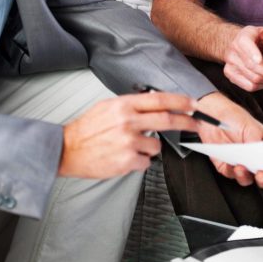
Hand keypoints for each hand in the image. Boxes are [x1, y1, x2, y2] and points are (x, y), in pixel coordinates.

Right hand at [59, 92, 200, 178]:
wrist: (66, 150)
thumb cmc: (86, 129)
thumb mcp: (107, 106)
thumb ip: (131, 104)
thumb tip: (153, 102)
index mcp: (123, 106)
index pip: (160, 99)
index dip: (180, 101)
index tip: (193, 104)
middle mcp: (128, 122)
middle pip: (168, 120)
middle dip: (186, 122)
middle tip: (196, 124)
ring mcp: (128, 142)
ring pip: (156, 146)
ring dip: (150, 148)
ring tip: (131, 146)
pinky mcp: (127, 161)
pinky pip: (146, 162)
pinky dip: (139, 161)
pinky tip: (125, 157)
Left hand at [195, 92, 262, 187]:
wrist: (213, 116)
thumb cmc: (234, 118)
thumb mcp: (250, 126)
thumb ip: (256, 140)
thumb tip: (261, 153)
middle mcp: (254, 159)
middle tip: (261, 174)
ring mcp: (241, 164)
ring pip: (247, 180)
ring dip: (245, 176)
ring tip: (241, 166)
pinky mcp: (226, 167)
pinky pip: (230, 175)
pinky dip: (231, 172)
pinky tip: (231, 164)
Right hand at [222, 26, 262, 91]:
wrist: (241, 44)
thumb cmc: (259, 39)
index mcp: (243, 36)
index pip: (244, 43)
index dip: (251, 52)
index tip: (259, 60)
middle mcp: (233, 49)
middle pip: (253, 66)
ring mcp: (230, 63)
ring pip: (252, 78)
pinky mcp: (230, 74)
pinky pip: (249, 86)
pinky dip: (261, 85)